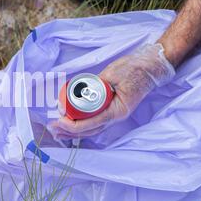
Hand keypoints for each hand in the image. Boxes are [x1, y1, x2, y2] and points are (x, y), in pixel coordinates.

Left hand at [49, 44, 175, 138]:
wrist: (148, 68)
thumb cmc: (133, 70)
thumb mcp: (112, 75)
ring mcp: (114, 116)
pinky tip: (69, 126)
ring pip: (91, 129)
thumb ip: (97, 85)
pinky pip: (94, 123)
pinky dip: (81, 125)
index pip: (92, 123)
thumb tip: (81, 92)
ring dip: (73, 132)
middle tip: (52, 128)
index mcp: (118, 111)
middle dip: (69, 131)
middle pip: (90, 131)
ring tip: (57, 131)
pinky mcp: (110, 112)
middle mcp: (116, 117)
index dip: (74, 125)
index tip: (60, 120)